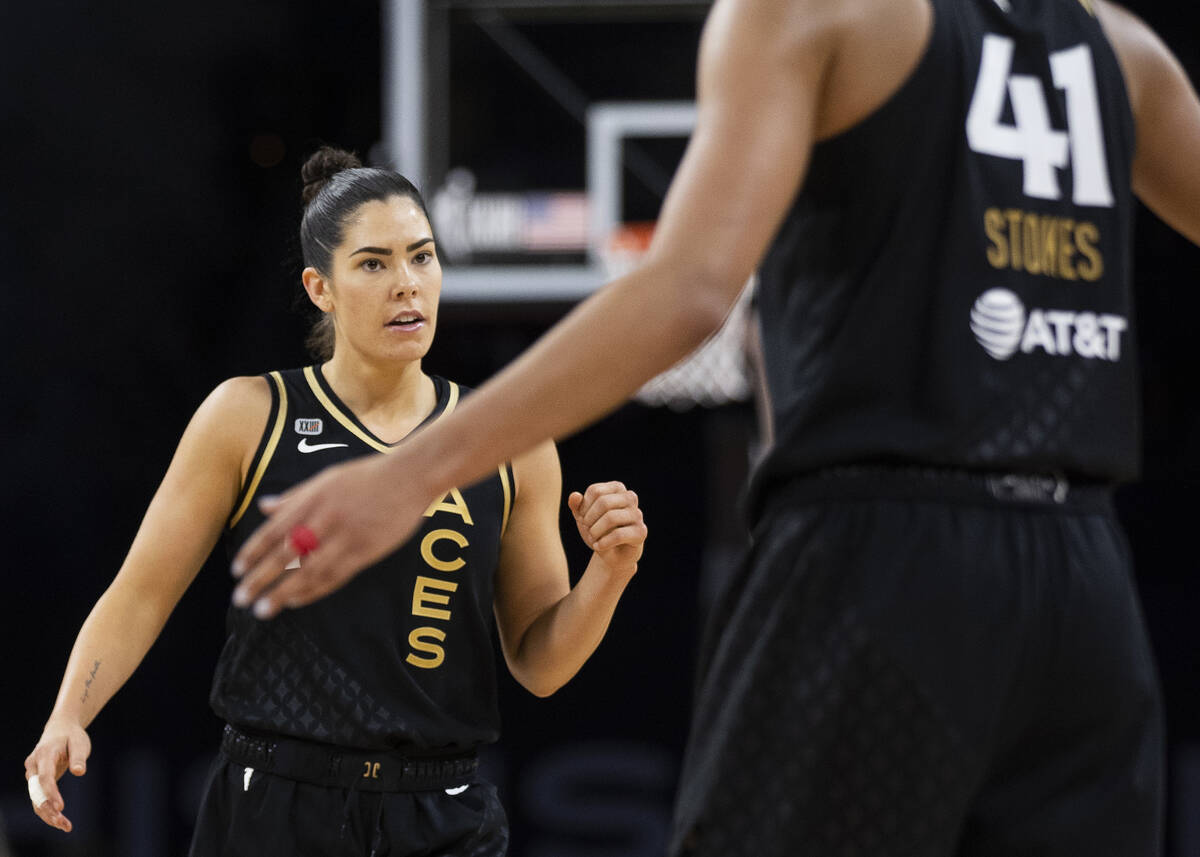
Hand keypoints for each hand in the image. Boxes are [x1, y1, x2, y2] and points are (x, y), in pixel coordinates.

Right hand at [24, 718, 90, 831]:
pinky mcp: (36, 780)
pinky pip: (39, 798)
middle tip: (64, 824)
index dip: (51, 793)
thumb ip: (79, 757)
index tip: (60, 807)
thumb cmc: (72, 736)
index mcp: (44, 754)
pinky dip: (47, 810)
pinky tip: (60, 821)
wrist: (60, 729)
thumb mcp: (80, 742)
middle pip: (37, 792)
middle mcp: (33, 766)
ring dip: (48, 814)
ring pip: (36, 799)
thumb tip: (80, 772)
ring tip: (65, 826)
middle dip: (48, 810)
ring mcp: (32, 774)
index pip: (45, 777)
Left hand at [231, 453, 429, 617]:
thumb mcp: (326, 479)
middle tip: (240, 599)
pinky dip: (313, 590)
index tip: (236, 571)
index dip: (253, 552)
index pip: (274, 531)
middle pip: (286, 555)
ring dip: (282, 592)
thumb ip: (294, 496)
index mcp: (312, 499)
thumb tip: (263, 507)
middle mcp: (325, 519)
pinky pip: (335, 576)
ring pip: (308, 571)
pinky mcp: (365, 551)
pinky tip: (296, 601)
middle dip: (260, 579)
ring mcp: (346, 537)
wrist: (409, 477)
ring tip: (264, 609)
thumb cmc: (367, 476)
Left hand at [568, 482, 646, 577]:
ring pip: (611, 518)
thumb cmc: (598, 530)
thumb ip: (577, 505)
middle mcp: (630, 497)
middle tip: (586, 529)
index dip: (583, 507)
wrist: (612, 554)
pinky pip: (618, 535)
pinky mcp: (641, 532)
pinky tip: (598, 547)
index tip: (581, 518)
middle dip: (589, 519)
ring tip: (592, 538)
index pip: (595, 491)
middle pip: (604, 502)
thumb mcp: (583, 517)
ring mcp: (637, 514)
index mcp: (617, 488)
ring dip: (595, 531)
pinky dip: (603, 543)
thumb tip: (574, 496)